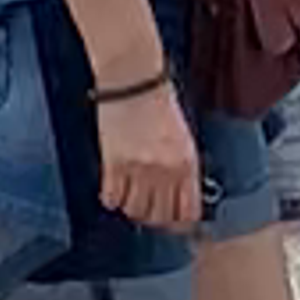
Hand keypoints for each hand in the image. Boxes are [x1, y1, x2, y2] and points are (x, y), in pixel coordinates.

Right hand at [95, 81, 202, 233]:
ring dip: (132, 209)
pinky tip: (112, 189)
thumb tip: (177, 195)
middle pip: (160, 217)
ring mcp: (138, 168)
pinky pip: (112, 196)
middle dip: (154, 219)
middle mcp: (165, 171)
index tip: (172, 223)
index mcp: (187, 164)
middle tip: (148, 213)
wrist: (133, 76)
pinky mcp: (113, 162)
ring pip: (135, 210)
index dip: (179, 223)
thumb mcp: (183, 136)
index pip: (187, 212)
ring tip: (129, 200)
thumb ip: (183, 168)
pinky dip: (112, 198)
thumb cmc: (158, 100)